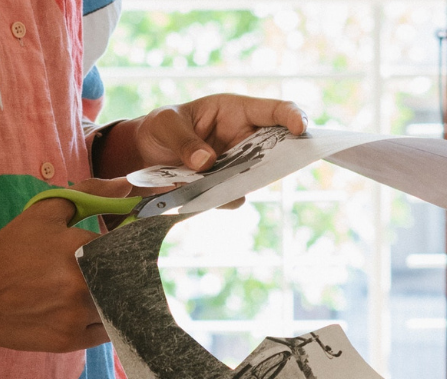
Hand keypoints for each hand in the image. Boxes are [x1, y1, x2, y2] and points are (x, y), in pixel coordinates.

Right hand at [0, 178, 145, 351]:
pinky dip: (106, 322)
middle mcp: (83, 285)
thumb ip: (88, 195)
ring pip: (120, 312)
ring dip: (120, 303)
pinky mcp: (68, 341)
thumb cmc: (10, 249)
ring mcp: (76, 317)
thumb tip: (126, 185)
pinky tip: (96, 310)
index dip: (139, 252)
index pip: (130, 251)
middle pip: (131, 285)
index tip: (142, 252)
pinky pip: (105, 334)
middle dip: (132, 280)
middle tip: (127, 276)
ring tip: (109, 293)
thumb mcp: (44, 214)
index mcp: (81, 249)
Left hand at [95, 94, 307, 177]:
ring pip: (258, 177)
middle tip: (270, 165)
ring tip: (212, 179)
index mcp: (236, 111)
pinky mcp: (228, 187)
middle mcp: (244, 138)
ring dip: (242, 181)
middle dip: (281, 157)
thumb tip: (206, 162)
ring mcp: (239, 165)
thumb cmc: (161, 128)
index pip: (272, 111)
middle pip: (277, 147)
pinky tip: (197, 192)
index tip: (301, 128)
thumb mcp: (166, 125)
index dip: (291, 116)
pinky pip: (235, 197)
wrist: (146, 155)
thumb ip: (184, 141)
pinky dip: (221, 198)